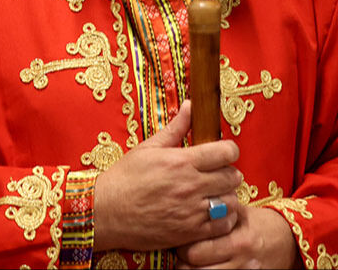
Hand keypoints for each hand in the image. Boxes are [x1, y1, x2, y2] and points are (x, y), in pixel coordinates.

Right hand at [93, 101, 243, 252]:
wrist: (104, 213)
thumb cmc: (123, 179)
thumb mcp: (148, 148)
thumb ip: (175, 128)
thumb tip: (190, 105)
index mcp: (182, 161)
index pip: (227, 152)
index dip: (229, 150)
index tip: (223, 153)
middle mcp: (190, 186)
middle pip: (233, 177)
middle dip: (229, 173)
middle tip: (218, 175)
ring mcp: (191, 212)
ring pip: (231, 202)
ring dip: (228, 197)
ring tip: (216, 195)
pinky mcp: (188, 233)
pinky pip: (221, 226)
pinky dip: (223, 220)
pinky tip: (212, 214)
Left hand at [175, 203, 298, 268]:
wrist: (290, 241)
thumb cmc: (262, 224)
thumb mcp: (243, 213)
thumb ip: (220, 211)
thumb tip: (192, 206)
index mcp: (239, 241)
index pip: (196, 249)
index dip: (183, 244)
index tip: (182, 238)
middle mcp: (241, 262)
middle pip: (196, 268)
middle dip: (183, 260)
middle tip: (183, 252)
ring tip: (192, 262)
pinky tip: (207, 267)